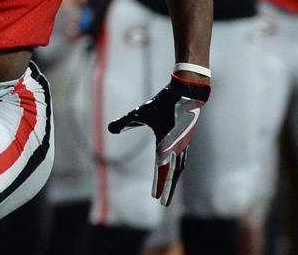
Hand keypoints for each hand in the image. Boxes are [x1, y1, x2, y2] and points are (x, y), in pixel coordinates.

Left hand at [107, 73, 209, 205]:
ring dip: (174, 180)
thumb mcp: (140, 112)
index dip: (158, 184)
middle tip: (163, 203)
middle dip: (167, 188)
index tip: (155, 197)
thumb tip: (110, 129)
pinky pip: (183, 159)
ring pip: (179, 168)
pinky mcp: (186, 140)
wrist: (186, 93)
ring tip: (169, 190)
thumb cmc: (162, 103)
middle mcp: (177, 147)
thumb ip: (126, 122)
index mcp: (166, 143)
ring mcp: (183, 144)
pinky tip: (176, 172)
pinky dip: (179, 169)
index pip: (161, 169)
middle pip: (172, 173)